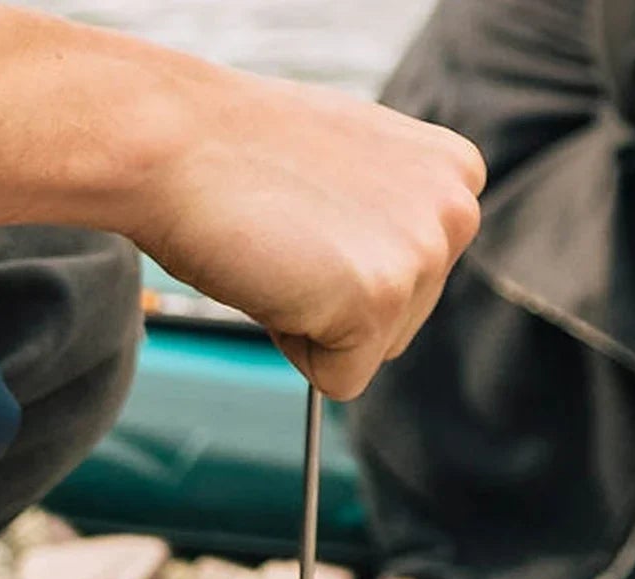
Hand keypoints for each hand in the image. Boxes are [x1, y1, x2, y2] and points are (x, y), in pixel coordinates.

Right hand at [127, 62, 484, 398]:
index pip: (413, 282)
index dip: (342, 270)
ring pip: (371, 354)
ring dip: (313, 324)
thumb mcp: (342, 176)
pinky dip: (295, 349)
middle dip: (334, 306)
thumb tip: (367, 272)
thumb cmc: (237, 158)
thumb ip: (381, 219)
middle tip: (283, 240)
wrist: (178, 144)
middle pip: (400, 326)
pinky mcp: (381, 298)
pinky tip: (274, 277)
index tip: (303, 221)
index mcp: (454, 174)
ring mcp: (424, 254)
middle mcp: (456, 209)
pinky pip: (341, 379)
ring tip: (278, 251)